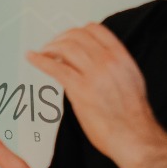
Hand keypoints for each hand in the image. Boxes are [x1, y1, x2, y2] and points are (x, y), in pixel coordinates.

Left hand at [26, 23, 159, 162]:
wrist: (135, 137)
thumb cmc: (132, 116)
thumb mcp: (130, 80)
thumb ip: (112, 67)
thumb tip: (90, 62)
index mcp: (122, 58)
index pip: (95, 30)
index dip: (77, 31)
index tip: (67, 37)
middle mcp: (108, 62)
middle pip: (77, 36)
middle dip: (60, 39)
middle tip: (51, 47)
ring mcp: (94, 75)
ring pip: (65, 48)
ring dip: (49, 48)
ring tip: (42, 53)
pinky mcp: (80, 90)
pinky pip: (54, 67)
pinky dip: (39, 60)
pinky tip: (32, 58)